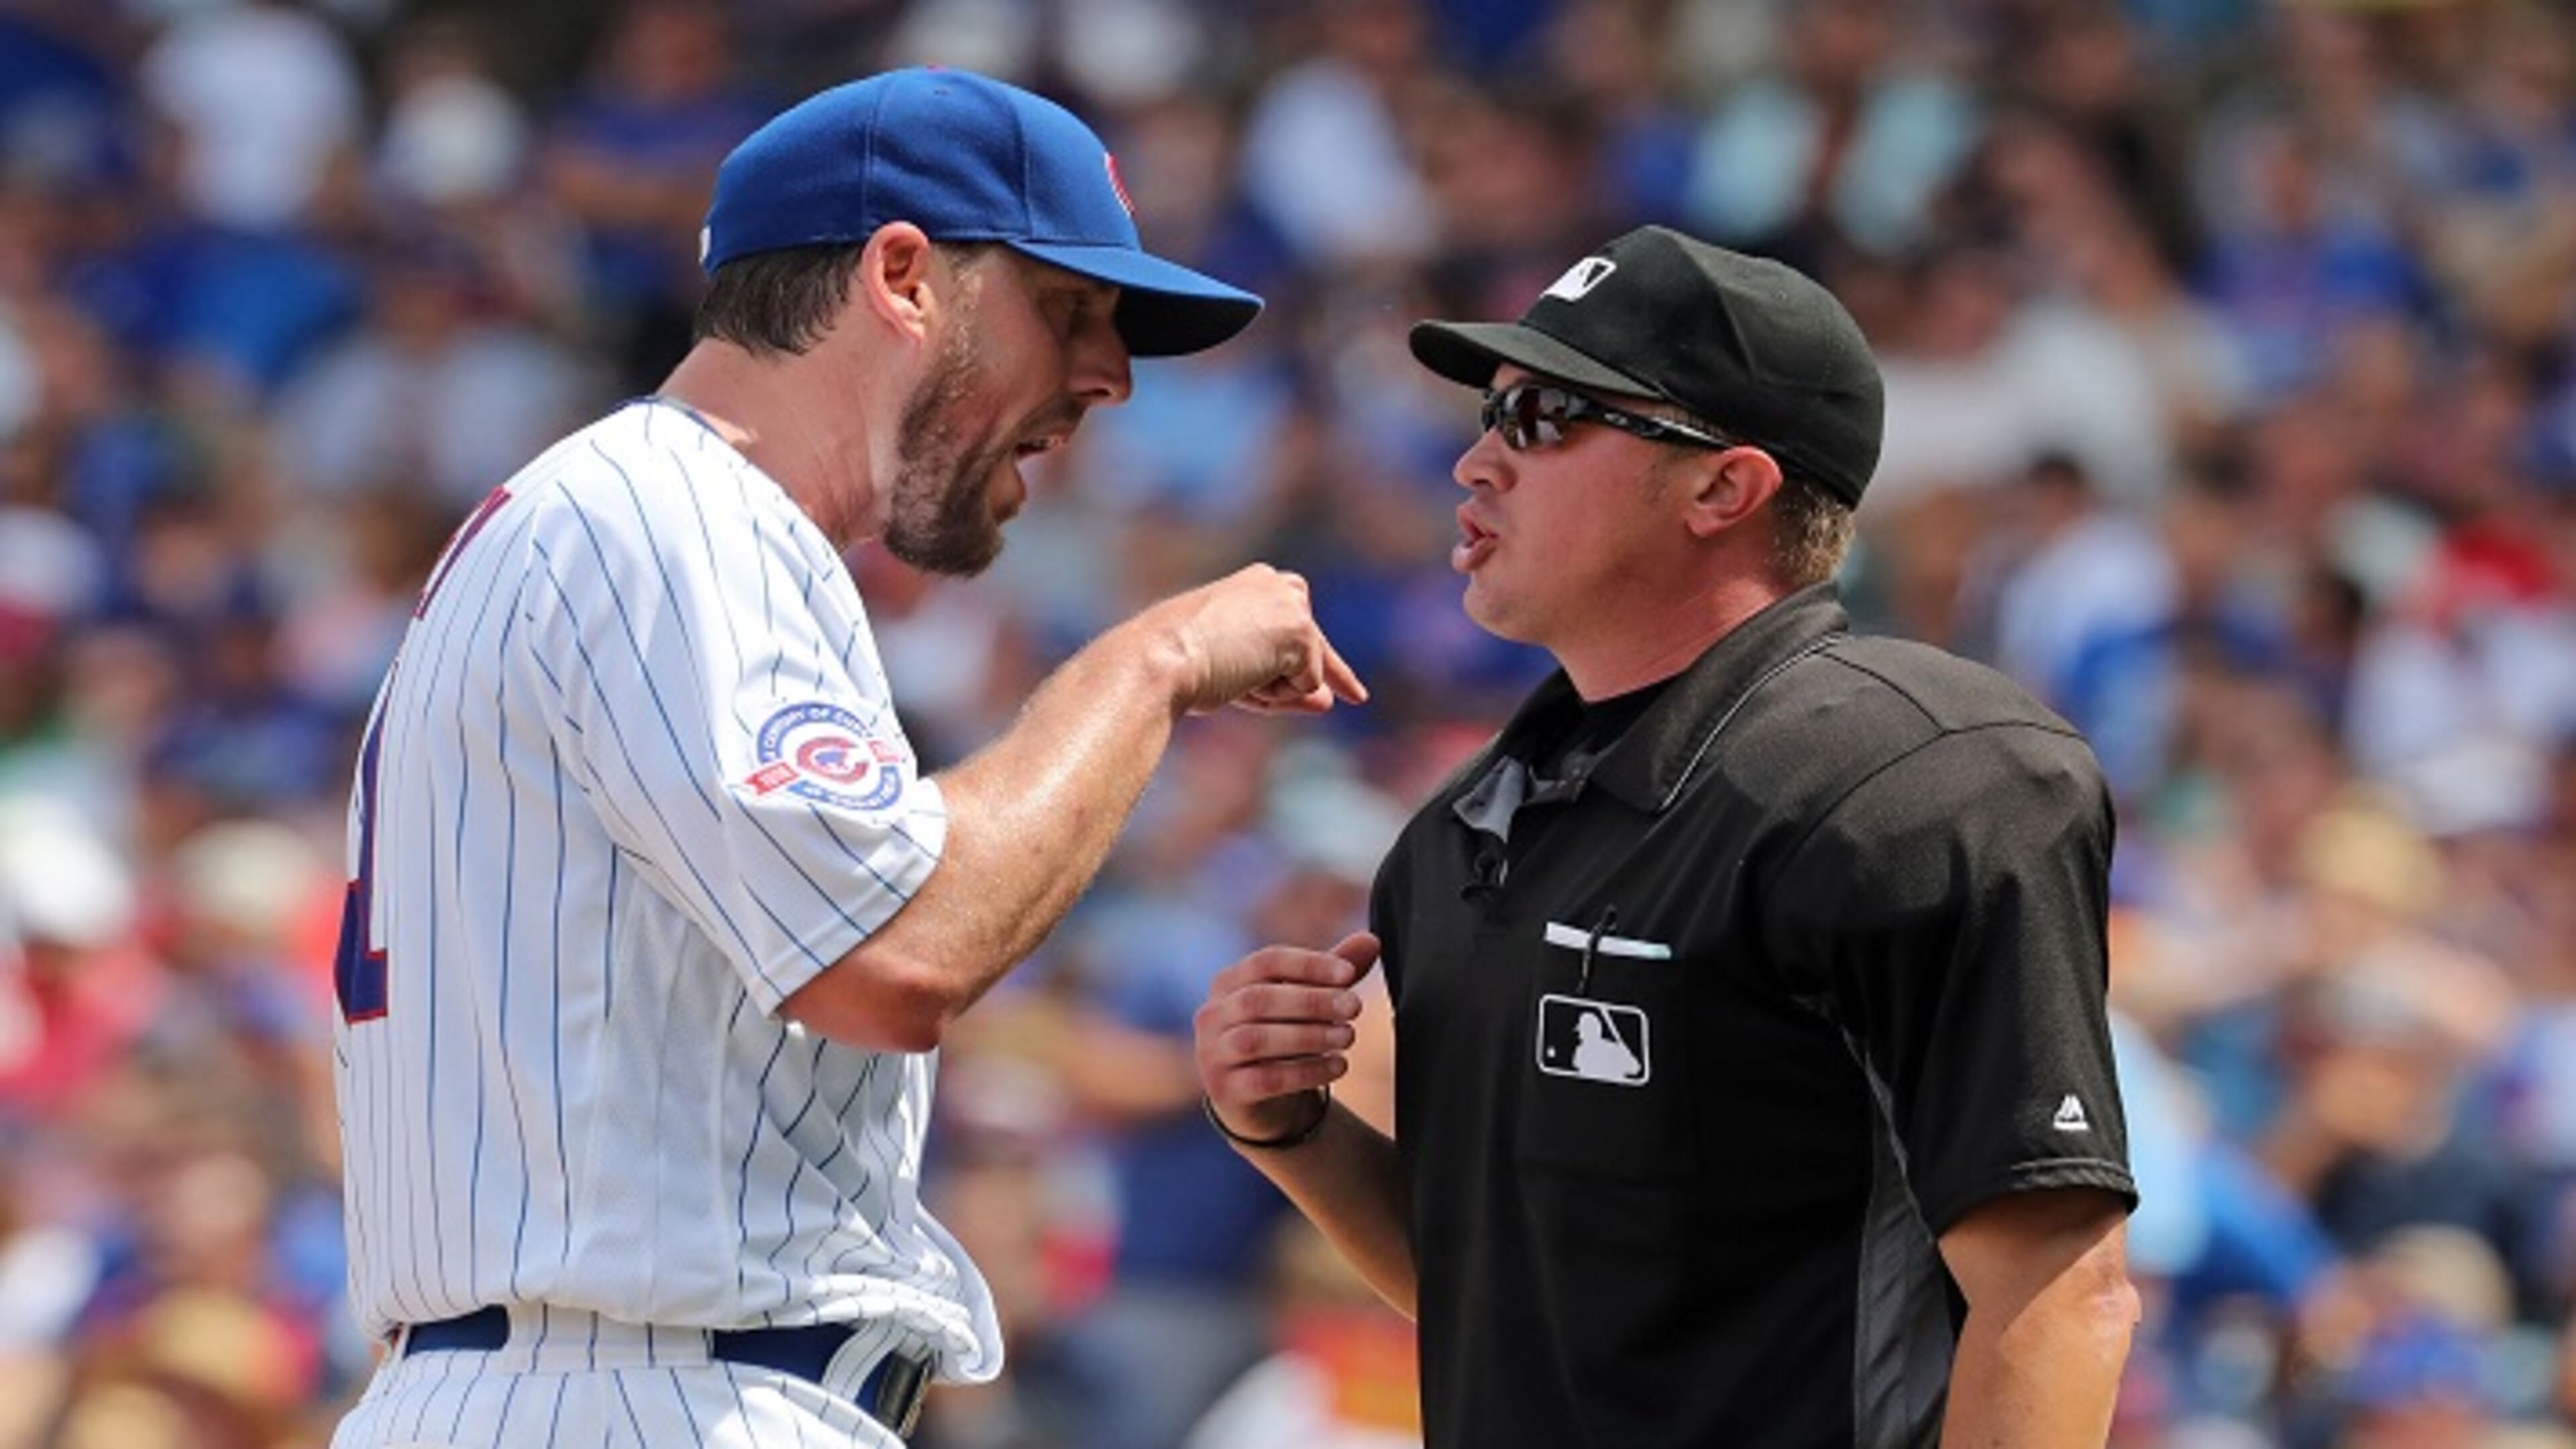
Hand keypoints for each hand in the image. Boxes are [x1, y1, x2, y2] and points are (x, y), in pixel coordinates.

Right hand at [1139, 565, 1366, 715]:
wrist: (1159, 659)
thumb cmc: (1178, 666)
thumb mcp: (1236, 674)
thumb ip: (1280, 682)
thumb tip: (1327, 703)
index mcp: (1249, 585)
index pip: (1292, 621)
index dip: (1314, 654)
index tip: (1340, 677)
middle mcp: (1274, 584)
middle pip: (1314, 642)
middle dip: (1333, 672)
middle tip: (1360, 697)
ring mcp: (1291, 604)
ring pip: (1307, 671)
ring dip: (1275, 690)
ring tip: (1230, 676)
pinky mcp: (1301, 630)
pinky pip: (1308, 686)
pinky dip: (1279, 695)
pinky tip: (1244, 676)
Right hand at [1195, 932, 1377, 1141]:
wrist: (1260, 1099)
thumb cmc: (1285, 1036)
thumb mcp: (1309, 1002)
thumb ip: (1335, 972)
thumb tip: (1371, 940)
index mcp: (1229, 982)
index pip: (1265, 962)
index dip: (1308, 964)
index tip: (1348, 973)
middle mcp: (1212, 1015)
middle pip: (1258, 999)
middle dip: (1311, 1001)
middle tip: (1355, 1006)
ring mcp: (1213, 1054)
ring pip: (1256, 1040)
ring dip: (1309, 1036)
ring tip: (1349, 1036)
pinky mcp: (1225, 1091)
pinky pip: (1265, 1080)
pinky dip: (1306, 1072)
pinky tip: (1339, 1065)